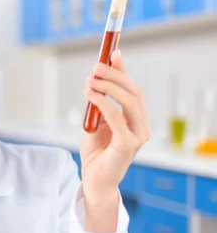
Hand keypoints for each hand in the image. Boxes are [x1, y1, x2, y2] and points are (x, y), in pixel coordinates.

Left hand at [80, 50, 150, 231]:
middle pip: (133, 92)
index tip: (112, 52)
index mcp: (136, 119)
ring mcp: (138, 137)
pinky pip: (117, 119)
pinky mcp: (128, 146)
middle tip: (95, 67)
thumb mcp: (96, 121)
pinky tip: (91, 96)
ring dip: (108, 87)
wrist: (94, 180)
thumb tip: (95, 78)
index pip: (133, 89)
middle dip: (114, 75)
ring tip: (89, 81)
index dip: (123, 70)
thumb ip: (99, 102)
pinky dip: (104, 104)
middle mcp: (142, 126)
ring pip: (129, 102)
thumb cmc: (96, 151)